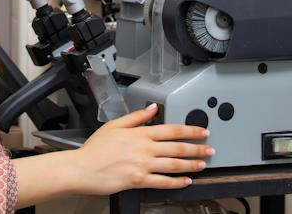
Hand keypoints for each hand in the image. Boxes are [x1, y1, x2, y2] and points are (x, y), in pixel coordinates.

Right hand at [68, 103, 213, 194]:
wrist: (81, 168)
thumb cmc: (94, 148)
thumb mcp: (114, 125)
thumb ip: (136, 116)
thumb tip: (153, 108)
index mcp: (140, 133)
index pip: (172, 130)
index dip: (191, 130)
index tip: (202, 131)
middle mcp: (144, 149)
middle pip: (177, 148)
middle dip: (197, 148)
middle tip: (210, 149)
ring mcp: (142, 165)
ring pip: (174, 165)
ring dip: (192, 164)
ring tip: (203, 164)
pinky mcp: (139, 181)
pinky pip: (163, 182)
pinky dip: (177, 182)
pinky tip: (186, 181)